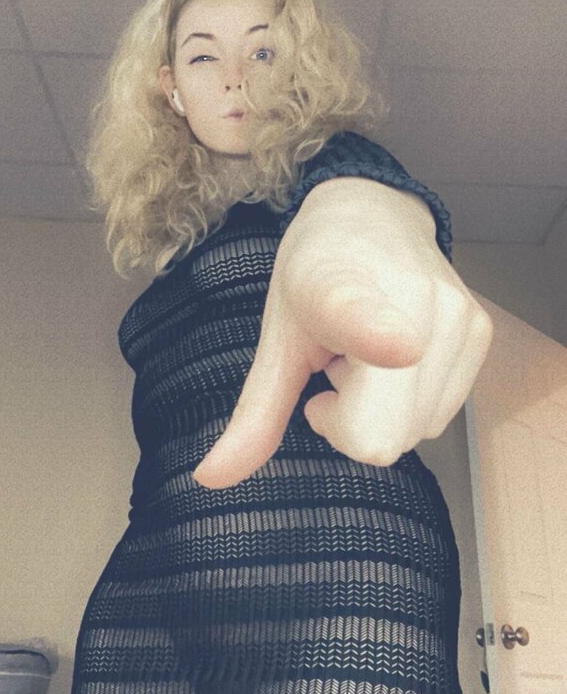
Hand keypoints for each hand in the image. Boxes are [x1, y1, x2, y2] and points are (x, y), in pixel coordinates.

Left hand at [191, 178, 493, 488]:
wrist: (374, 213)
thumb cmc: (317, 275)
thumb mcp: (276, 340)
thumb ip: (254, 415)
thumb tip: (211, 479)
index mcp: (341, 289)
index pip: (363, 317)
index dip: (376, 339)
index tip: (400, 346)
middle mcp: (415, 300)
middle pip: (383, 437)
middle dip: (350, 421)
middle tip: (336, 367)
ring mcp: (459, 319)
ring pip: (414, 433)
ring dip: (381, 412)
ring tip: (366, 357)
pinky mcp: (483, 335)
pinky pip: (438, 418)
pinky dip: (409, 405)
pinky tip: (394, 361)